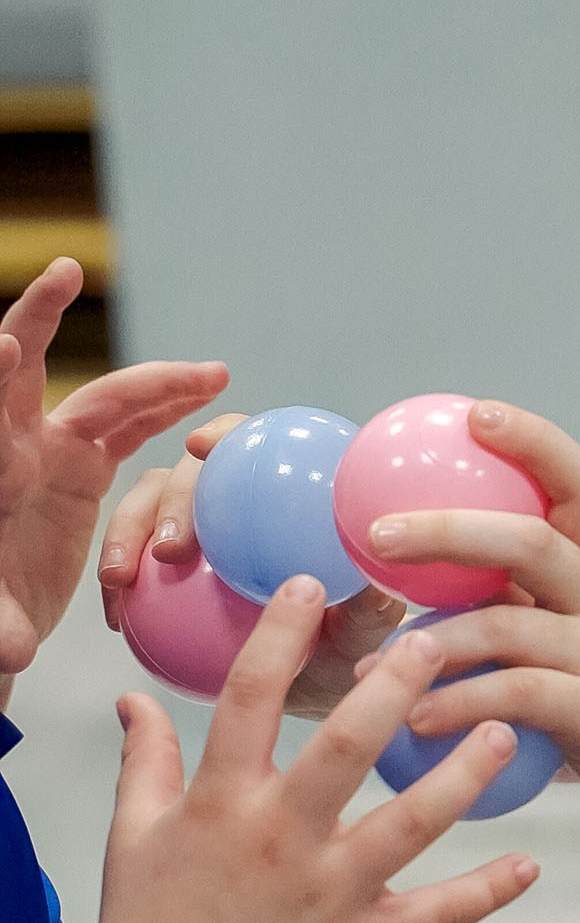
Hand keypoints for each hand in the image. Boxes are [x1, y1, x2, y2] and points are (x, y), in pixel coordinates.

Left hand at [0, 259, 225, 679]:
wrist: (0, 623)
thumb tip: (13, 650)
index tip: (3, 346)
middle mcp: (18, 450)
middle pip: (28, 369)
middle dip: (40, 318)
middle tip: (64, 271)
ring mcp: (50, 451)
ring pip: (102, 396)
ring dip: (153, 379)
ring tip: (215, 375)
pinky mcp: (82, 466)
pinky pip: (128, 422)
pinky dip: (164, 404)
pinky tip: (207, 392)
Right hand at [82, 576, 537, 922]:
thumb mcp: (132, 836)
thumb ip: (144, 760)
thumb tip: (132, 697)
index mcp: (221, 801)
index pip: (248, 698)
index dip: (279, 635)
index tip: (311, 581)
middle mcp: (279, 840)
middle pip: (346, 748)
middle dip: (395, 689)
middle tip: (438, 639)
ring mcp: (327, 895)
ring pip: (410, 825)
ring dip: (463, 778)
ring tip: (504, 730)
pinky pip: (435, 917)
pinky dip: (486, 894)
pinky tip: (529, 863)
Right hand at [98, 416, 403, 714]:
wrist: (307, 686)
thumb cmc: (345, 648)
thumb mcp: (362, 637)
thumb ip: (369, 614)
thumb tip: (373, 593)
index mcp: (291, 490)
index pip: (256, 441)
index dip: (227, 433)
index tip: (202, 447)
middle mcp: (238, 495)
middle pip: (194, 470)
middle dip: (170, 499)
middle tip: (169, 551)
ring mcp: (198, 524)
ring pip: (150, 504)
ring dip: (127, 533)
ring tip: (121, 580)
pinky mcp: (166, 560)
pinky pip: (134, 561)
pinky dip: (120, 583)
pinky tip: (117, 615)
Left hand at [344, 403, 579, 857]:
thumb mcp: (574, 640)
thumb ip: (515, 603)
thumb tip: (417, 568)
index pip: (578, 484)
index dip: (533, 442)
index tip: (474, 414)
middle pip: (530, 541)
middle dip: (450, 530)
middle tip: (378, 536)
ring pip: (508, 625)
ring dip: (431, 644)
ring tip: (370, 670)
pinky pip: (516, 694)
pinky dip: (459, 703)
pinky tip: (417, 719)